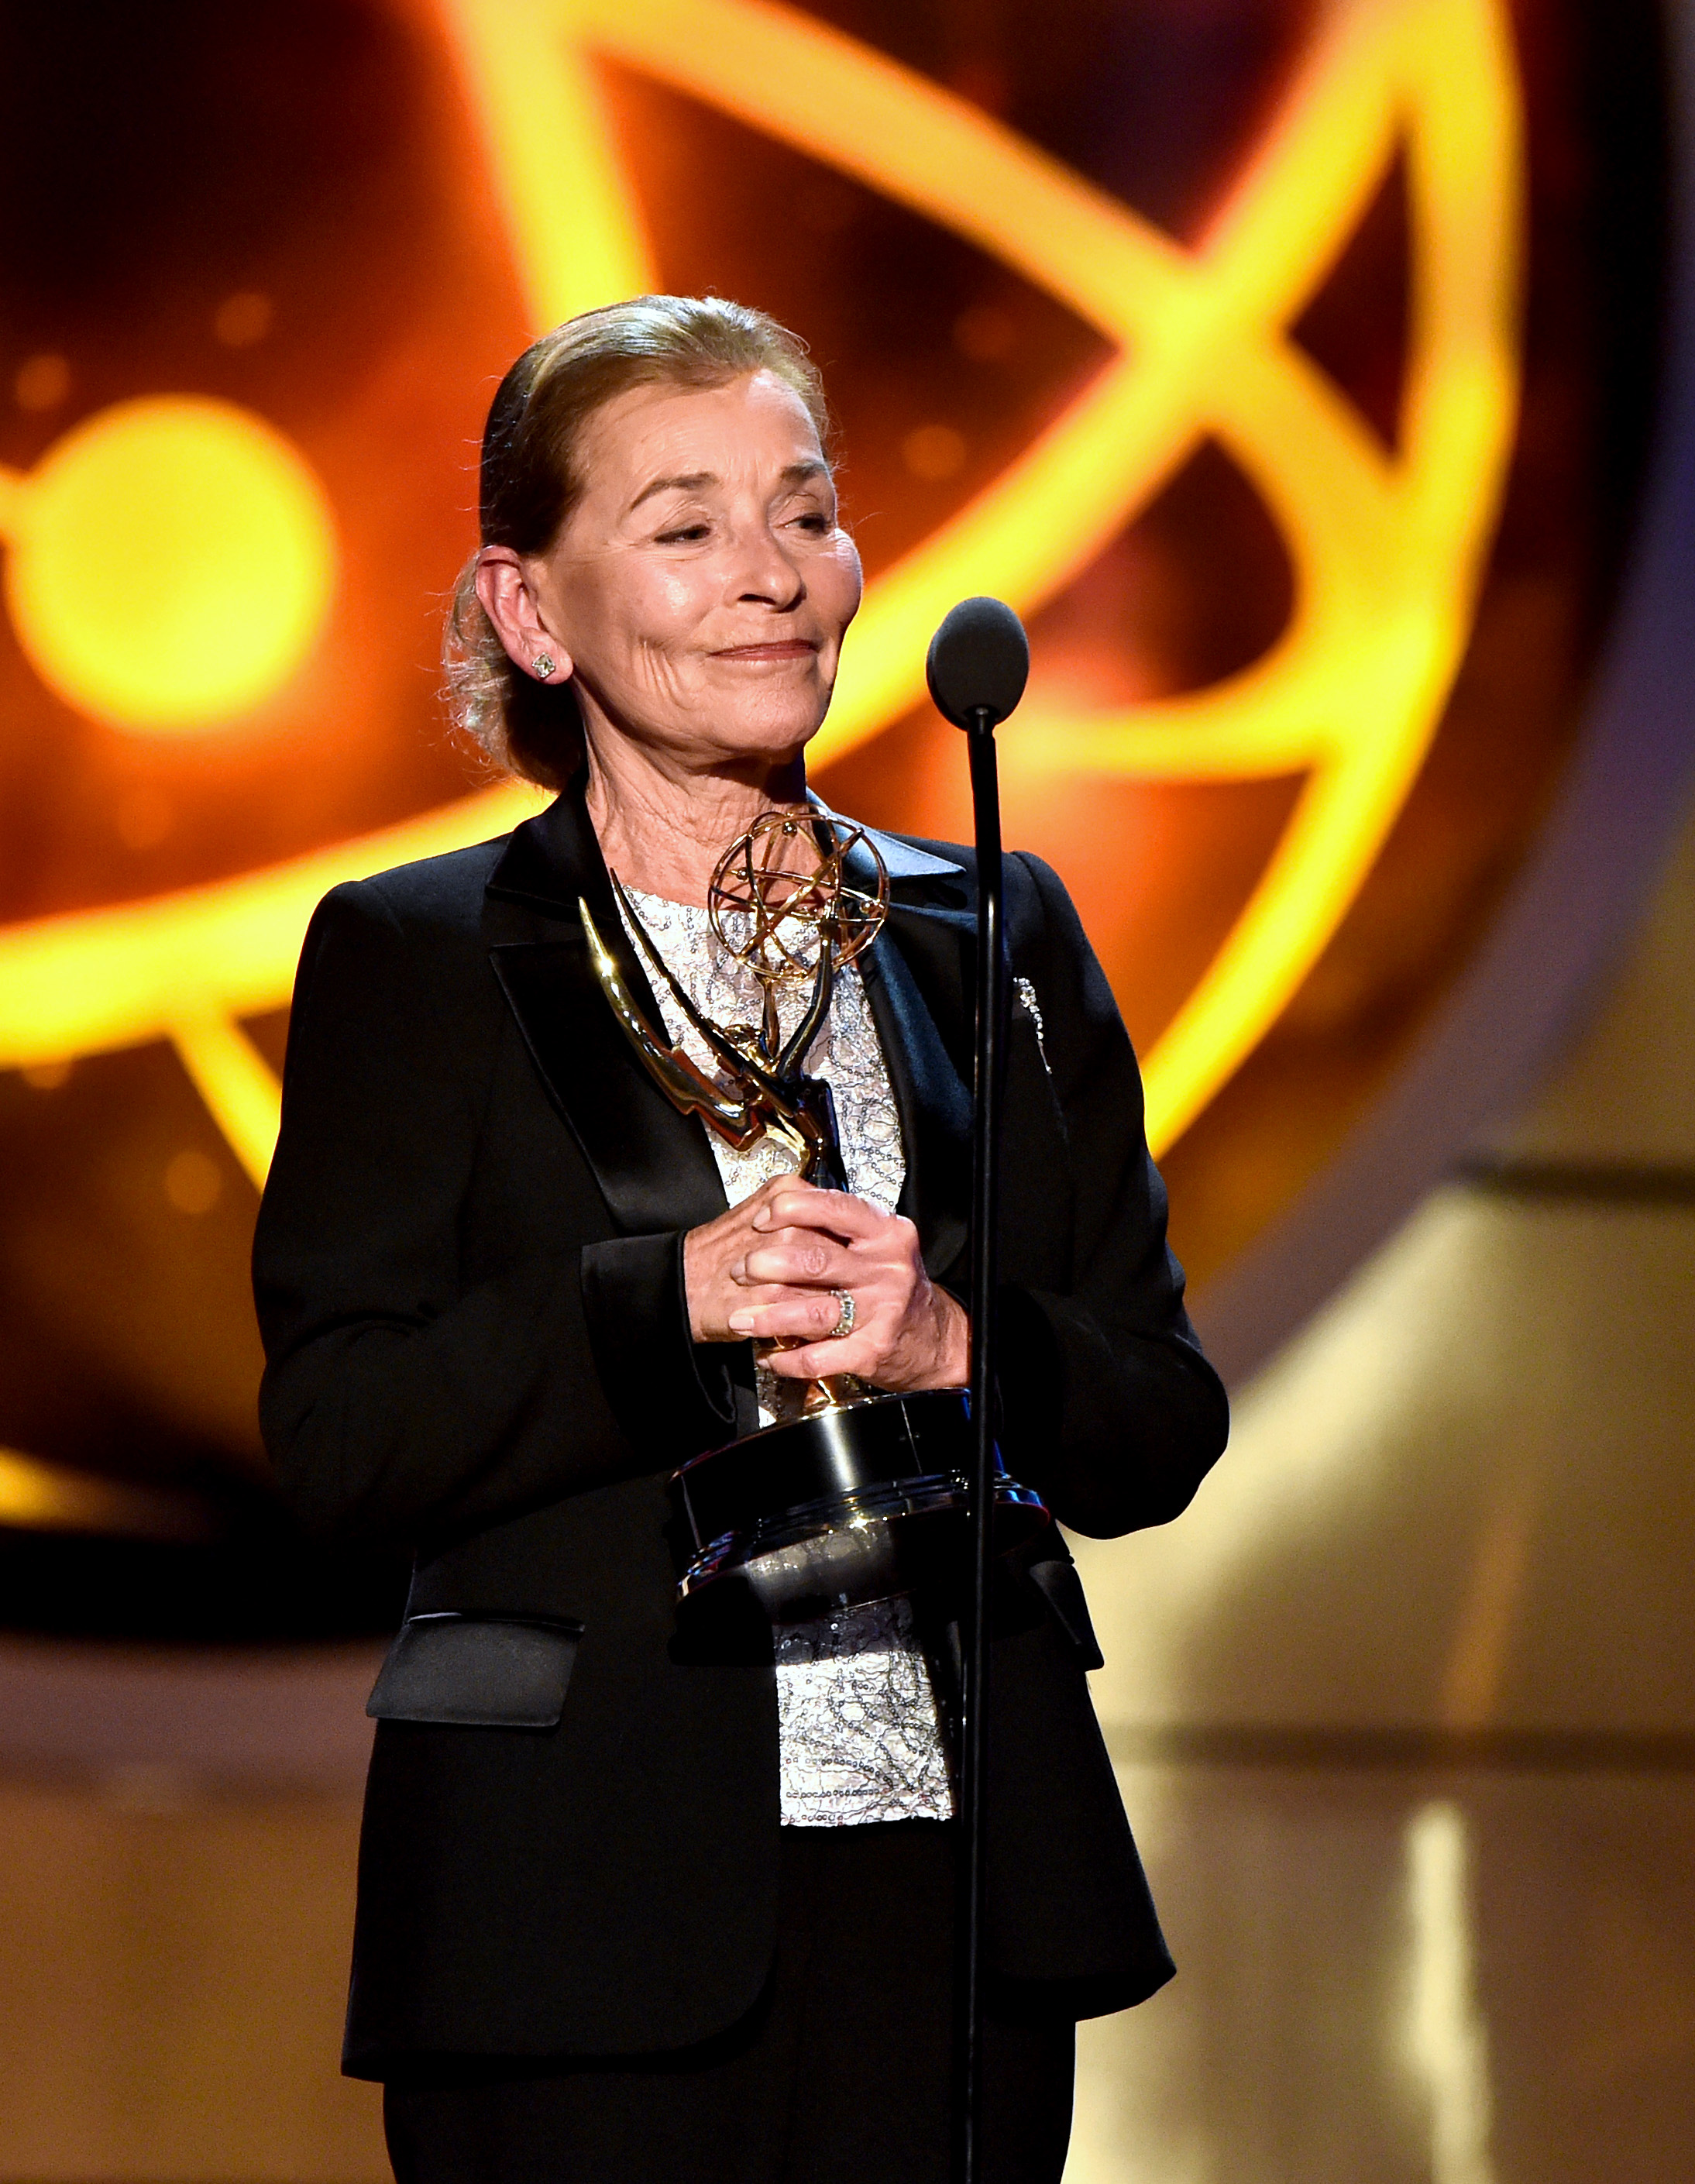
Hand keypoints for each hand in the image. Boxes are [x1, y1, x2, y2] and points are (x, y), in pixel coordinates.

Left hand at [683, 1176, 968, 1393]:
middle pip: (814, 1260)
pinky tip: (769, 1355)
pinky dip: (786, 1359)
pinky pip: (819, 1357)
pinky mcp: (872, 1350)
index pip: (835, 1208)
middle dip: (765, 1265)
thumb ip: (837, 1227)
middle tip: (739, 1270)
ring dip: (767, 1317)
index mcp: (886, 1233)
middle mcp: (887, 1268)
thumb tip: (776, 1206)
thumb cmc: (892, 1286)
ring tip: (740, 1318)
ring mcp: (882, 1311)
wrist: (933, 1339)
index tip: (761, 1219)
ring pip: (812, 1312)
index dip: (791, 1209)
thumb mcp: (877, 1245)